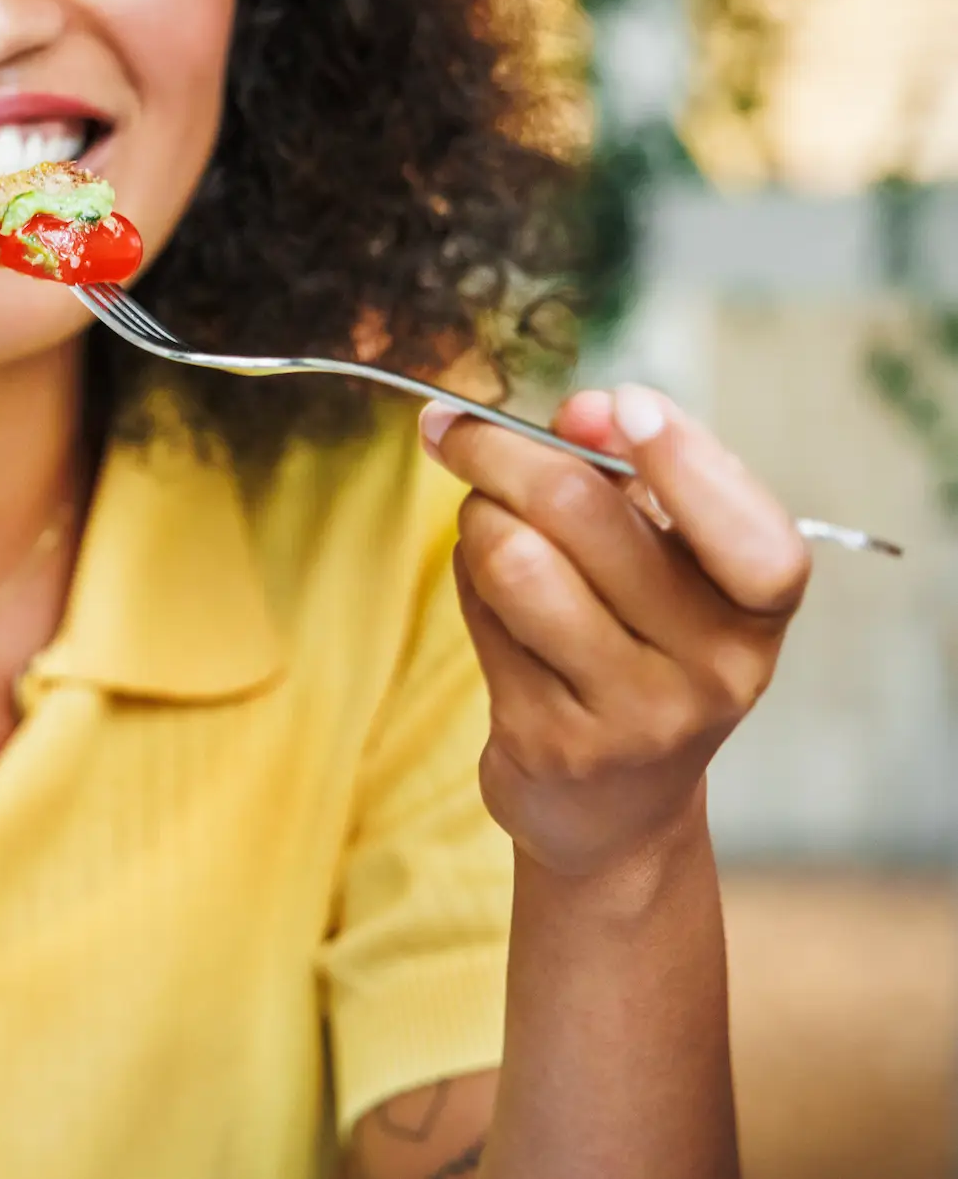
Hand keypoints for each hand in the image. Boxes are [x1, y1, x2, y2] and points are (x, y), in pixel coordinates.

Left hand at [420, 386, 810, 882]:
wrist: (613, 807)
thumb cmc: (639, 648)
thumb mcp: (664, 565)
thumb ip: (630, 479)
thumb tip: (584, 412)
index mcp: (758, 611)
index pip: (752, 538)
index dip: (689, 462)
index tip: (622, 404)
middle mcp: (714, 668)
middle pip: (584, 515)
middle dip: (502, 451)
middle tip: (455, 428)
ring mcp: (632, 713)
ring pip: (515, 560)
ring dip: (476, 519)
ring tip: (484, 524)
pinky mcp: (551, 740)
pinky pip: (481, 615)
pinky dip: (466, 579)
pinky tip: (485, 589)